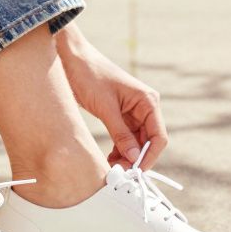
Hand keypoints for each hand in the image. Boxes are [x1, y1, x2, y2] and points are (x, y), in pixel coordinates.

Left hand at [56, 27, 168, 169]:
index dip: (149, 157)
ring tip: (112, 168)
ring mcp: (133, 111)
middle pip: (149, 142)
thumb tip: (135, 157)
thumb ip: (121, 133)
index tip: (135, 172)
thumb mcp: (105, 107)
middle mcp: (145, 107)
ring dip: (127, 156)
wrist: (72, 58)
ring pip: (136, 142)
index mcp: (148, 101)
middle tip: (119, 173)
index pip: (158, 137)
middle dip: (136, 159)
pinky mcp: (120, 115)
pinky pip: (125, 137)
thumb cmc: (90, 75)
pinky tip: (109, 159)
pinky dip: (119, 149)